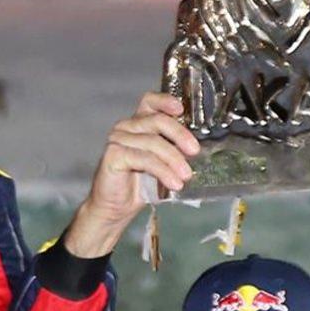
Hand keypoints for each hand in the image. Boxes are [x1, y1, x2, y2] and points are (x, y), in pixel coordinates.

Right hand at [63, 93, 199, 257]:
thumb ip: (172, 149)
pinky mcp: (114, 155)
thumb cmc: (138, 185)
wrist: (115, 208)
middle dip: (179, 135)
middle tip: (194, 152)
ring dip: (174, 160)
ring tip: (185, 176)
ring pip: (153, 142)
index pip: (149, 102)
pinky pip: (145, 159)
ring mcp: (117, 140)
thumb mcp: (161, 162)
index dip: (165, 101)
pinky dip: (163, 171)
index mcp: (137, 124)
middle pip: (157, 121)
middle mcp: (125, 127)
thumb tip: (195, 148)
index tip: (181, 109)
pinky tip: (173, 183)